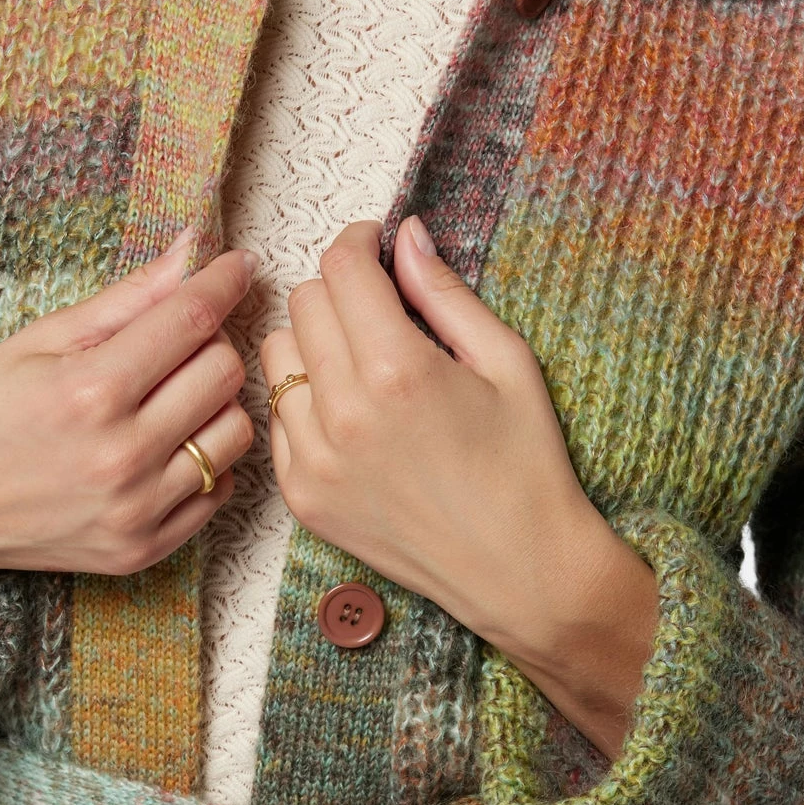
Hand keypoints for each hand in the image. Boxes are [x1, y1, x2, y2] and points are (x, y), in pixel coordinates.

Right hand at [0, 230, 256, 634]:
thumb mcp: (42, 339)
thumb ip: (127, 299)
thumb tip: (194, 248)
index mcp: (89, 391)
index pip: (192, 321)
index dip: (223, 283)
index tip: (237, 266)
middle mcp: (120, 456)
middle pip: (223, 373)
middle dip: (208, 344)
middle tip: (174, 342)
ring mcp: (134, 511)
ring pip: (234, 433)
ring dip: (213, 404)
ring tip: (170, 397)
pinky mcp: (141, 550)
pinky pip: (219, 492)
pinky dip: (205, 462)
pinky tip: (164, 447)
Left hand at [261, 216, 657, 761]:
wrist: (520, 569)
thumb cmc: (525, 464)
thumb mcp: (506, 361)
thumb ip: (444, 292)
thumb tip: (404, 235)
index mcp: (398, 369)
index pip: (341, 268)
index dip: (360, 242)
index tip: (377, 246)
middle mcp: (344, 412)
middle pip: (304, 302)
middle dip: (340, 288)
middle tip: (379, 304)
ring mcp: (314, 458)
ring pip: (278, 354)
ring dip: (313, 341)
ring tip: (361, 359)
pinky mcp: (302, 495)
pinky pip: (278, 416)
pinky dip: (305, 400)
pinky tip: (351, 412)